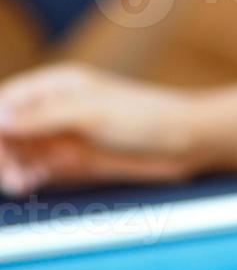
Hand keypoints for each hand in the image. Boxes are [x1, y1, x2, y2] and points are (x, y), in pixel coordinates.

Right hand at [0, 64, 204, 194]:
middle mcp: (54, 108)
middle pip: (6, 131)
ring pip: (17, 153)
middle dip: (4, 154)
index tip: (2, 150)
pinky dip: (28, 177)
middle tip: (15, 178)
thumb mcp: (92, 113)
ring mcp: (62, 135)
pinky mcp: (72, 161)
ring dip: (13, 169)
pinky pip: (35, 169)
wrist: (186, 142)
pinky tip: (34, 184)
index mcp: (57, 85)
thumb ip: (44, 116)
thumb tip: (0, 117)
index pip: (6, 101)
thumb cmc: (147, 116)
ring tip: (26, 183)